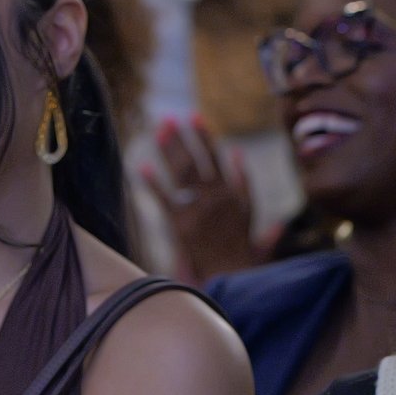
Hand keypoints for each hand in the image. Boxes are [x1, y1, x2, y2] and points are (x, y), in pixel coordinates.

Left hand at [143, 115, 265, 282]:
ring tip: (158, 131)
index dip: (204, 137)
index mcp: (231, 195)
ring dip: (168, 152)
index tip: (194, 116)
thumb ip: (248, 191)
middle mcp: (214, 198)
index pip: (216, 158)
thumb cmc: (243, 252)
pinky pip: (165, 200)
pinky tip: (142, 168)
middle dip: (181, 138)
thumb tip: (247, 168)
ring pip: (181, 175)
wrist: (233, 277)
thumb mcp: (253, 220)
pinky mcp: (182, 225)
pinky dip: (153, 184)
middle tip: (168, 119)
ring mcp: (197, 211)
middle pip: (195, 161)